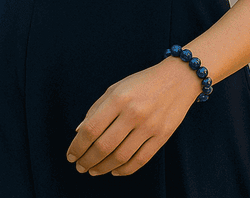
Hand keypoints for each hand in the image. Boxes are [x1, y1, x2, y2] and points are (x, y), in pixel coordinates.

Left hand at [65, 57, 200, 175]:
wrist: (179, 78)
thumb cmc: (143, 82)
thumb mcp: (116, 88)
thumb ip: (96, 108)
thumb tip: (79, 132)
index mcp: (118, 98)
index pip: (91, 129)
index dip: (77, 146)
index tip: (70, 155)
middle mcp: (133, 113)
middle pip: (103, 146)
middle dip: (87, 161)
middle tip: (80, 166)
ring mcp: (149, 126)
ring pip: (120, 157)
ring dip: (102, 168)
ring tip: (93, 170)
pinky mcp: (162, 136)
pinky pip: (140, 160)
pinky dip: (124, 170)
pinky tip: (114, 170)